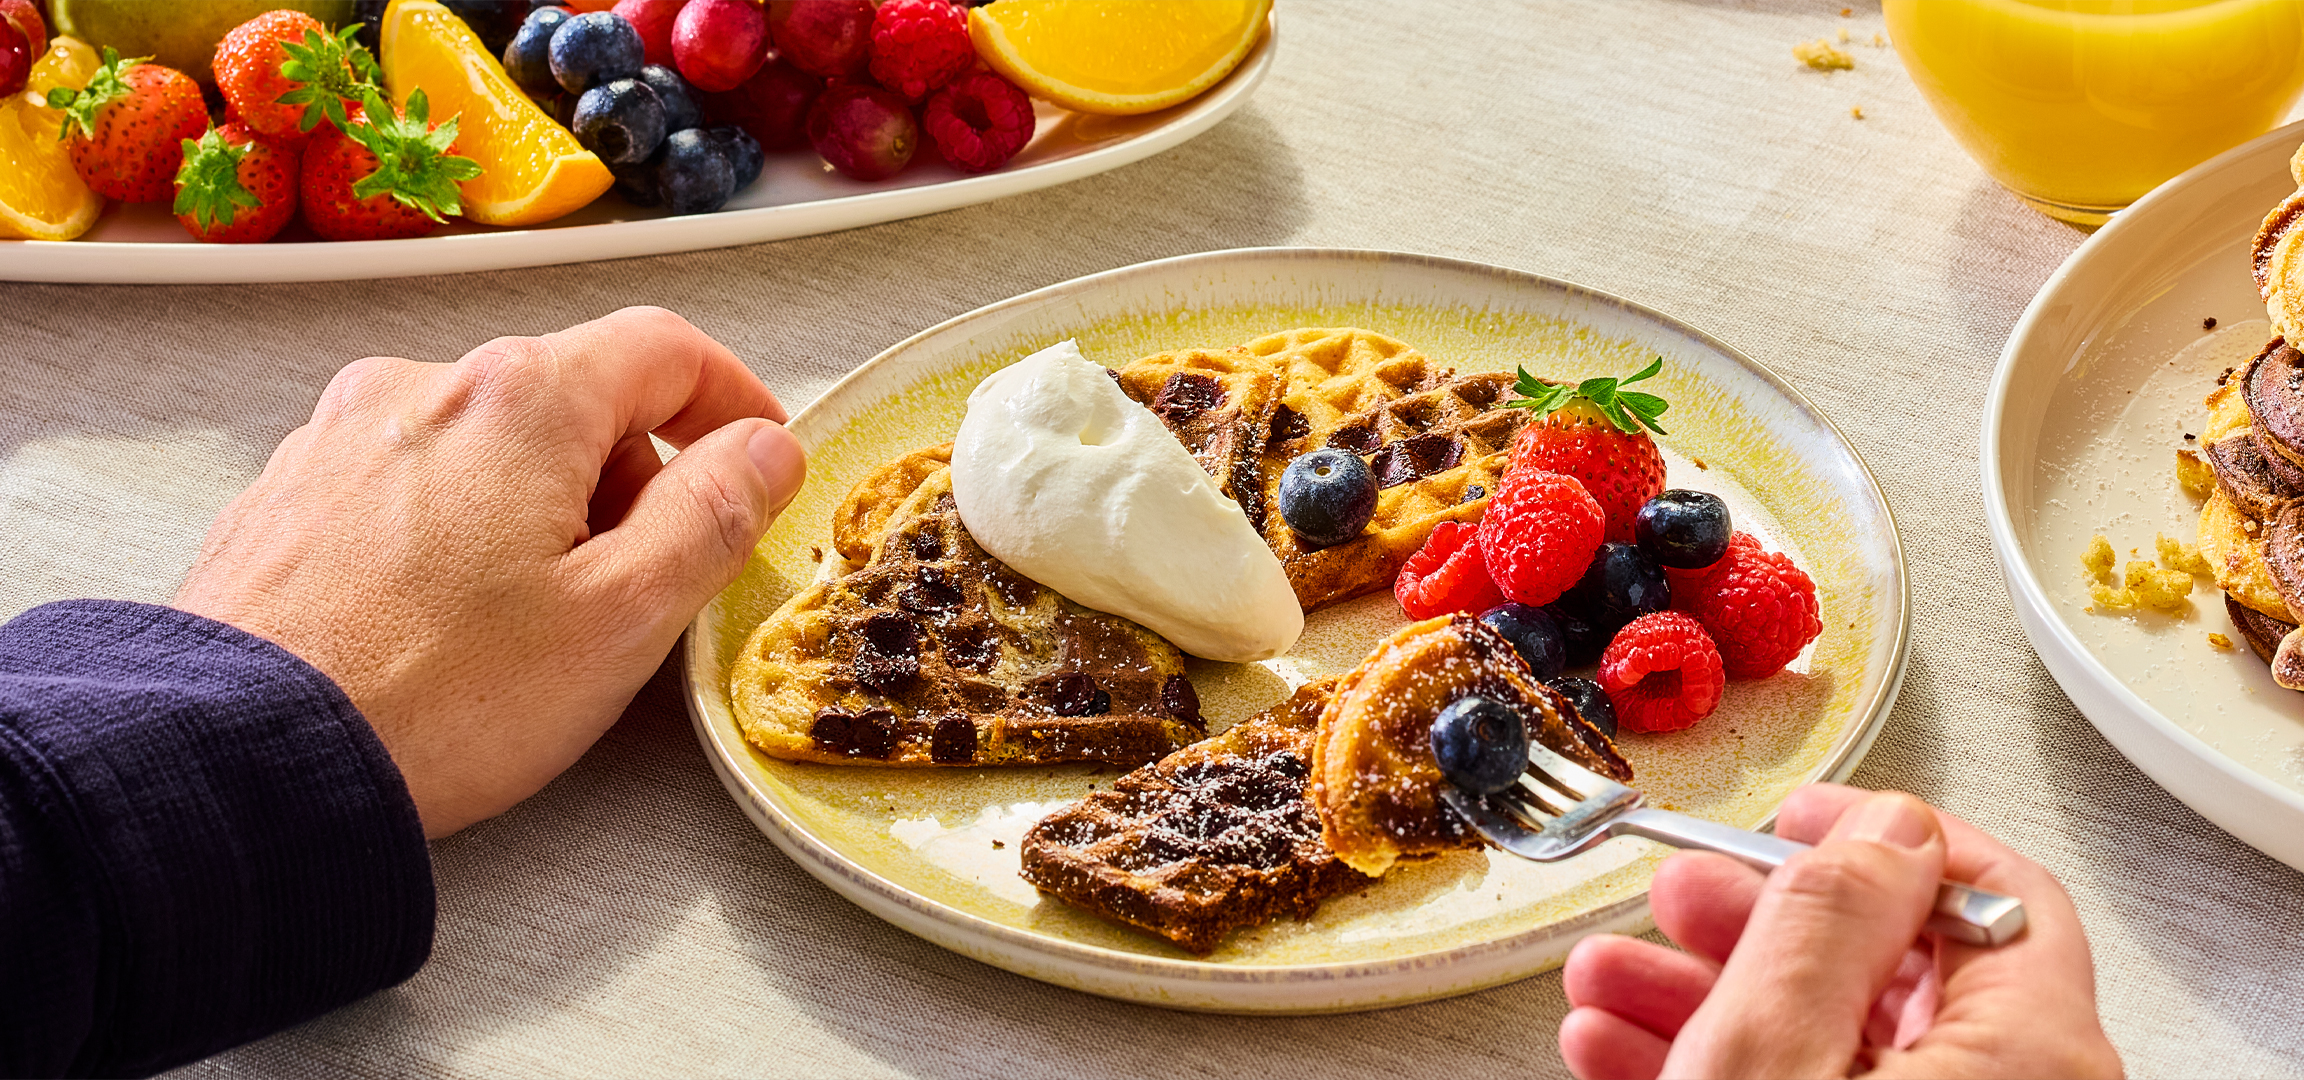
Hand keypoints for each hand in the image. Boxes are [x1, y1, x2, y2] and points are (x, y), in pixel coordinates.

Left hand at [175, 307, 804, 837]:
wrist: (238, 760)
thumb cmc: (434, 698)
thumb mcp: (621, 616)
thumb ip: (712, 515)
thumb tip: (765, 449)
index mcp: (521, 399)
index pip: (663, 348)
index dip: (732, 397)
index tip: (757, 455)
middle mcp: (425, 388)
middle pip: (573, 396)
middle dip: (631, 476)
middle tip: (646, 582)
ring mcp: (342, 436)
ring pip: (488, 444)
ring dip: (542, 507)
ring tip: (537, 623)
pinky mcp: (288, 496)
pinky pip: (410, 484)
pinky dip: (459, 530)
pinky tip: (452, 626)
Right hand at [1559, 784, 2121, 1078]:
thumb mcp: (1771, 1052)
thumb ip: (1828, 918)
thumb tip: (1880, 823)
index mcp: (2030, 1053)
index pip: (1992, 892)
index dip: (1880, 835)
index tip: (1794, 815)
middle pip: (1890, 967)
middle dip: (1751, 920)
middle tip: (1675, 894)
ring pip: (1830, 1036)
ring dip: (1702, 992)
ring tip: (1605, 981)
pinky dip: (1717, 1061)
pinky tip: (1621, 1047)